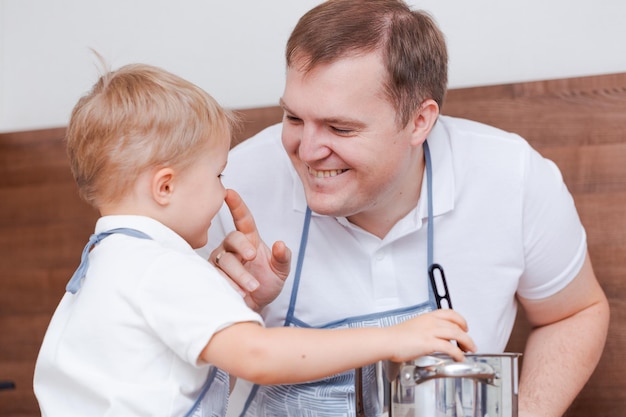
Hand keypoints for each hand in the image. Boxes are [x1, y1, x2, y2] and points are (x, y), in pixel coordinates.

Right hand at [210, 189, 290, 310]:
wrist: (256, 306)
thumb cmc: (267, 284)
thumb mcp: (281, 271)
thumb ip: (283, 258)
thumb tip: (281, 244)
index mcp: (250, 239)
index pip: (242, 218)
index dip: (236, 205)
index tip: (229, 192)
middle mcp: (232, 247)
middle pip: (232, 238)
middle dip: (243, 247)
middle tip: (252, 258)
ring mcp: (221, 260)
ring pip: (224, 260)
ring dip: (240, 274)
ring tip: (252, 287)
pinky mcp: (213, 276)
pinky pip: (217, 276)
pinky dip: (230, 285)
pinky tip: (240, 293)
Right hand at [388, 309, 475, 362]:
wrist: (387, 340)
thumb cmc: (395, 336)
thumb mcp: (413, 326)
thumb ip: (425, 329)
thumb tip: (432, 336)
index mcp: (427, 316)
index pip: (450, 313)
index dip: (461, 320)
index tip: (464, 327)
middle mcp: (431, 322)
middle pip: (456, 325)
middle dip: (467, 335)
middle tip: (469, 343)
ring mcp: (431, 331)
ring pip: (457, 334)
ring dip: (467, 343)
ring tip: (469, 350)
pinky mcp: (429, 343)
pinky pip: (450, 348)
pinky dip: (458, 354)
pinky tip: (459, 358)